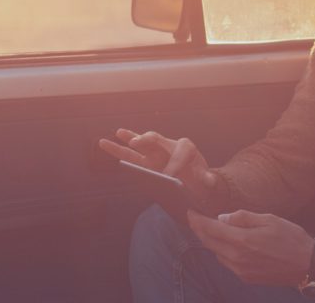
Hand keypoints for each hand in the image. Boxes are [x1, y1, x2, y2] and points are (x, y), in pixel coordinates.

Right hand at [98, 128, 217, 201]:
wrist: (193, 182)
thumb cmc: (200, 179)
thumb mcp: (207, 181)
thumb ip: (208, 180)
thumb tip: (208, 180)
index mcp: (187, 149)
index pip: (182, 150)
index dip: (176, 162)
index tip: (169, 176)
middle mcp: (169, 146)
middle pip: (158, 139)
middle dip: (148, 140)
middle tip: (137, 143)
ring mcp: (155, 153)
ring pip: (140, 144)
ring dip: (129, 138)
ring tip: (118, 132)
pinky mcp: (145, 161)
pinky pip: (130, 153)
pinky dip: (119, 147)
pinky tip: (106, 142)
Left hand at [187, 210, 313, 285]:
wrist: (308, 264)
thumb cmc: (291, 238)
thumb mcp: (268, 219)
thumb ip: (243, 218)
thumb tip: (223, 218)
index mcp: (242, 241)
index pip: (210, 229)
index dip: (197, 220)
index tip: (190, 212)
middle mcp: (237, 258)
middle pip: (209, 243)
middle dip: (200, 230)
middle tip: (195, 220)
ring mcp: (241, 270)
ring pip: (217, 254)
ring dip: (211, 241)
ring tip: (211, 230)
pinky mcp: (247, 277)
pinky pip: (227, 263)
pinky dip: (222, 252)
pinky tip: (227, 244)